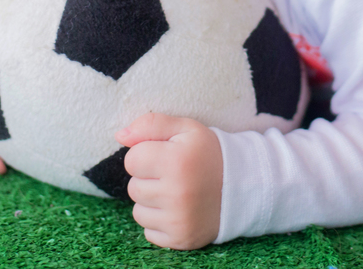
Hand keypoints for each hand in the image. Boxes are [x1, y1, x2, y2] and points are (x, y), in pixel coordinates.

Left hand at [116, 113, 222, 249]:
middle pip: (133, 186)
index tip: (165, 155)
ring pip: (138, 210)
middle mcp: (177, 192)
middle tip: (174, 175)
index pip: (132, 159)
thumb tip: (119, 135)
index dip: (145, 155)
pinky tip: (178, 210)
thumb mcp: (186, 129)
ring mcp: (179, 219)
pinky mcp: (180, 238)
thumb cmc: (208, 154)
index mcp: (177, 160)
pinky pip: (148, 231)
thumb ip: (151, 125)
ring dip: (152, 201)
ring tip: (176, 192)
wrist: (243, 187)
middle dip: (148, 179)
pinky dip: (159, 221)